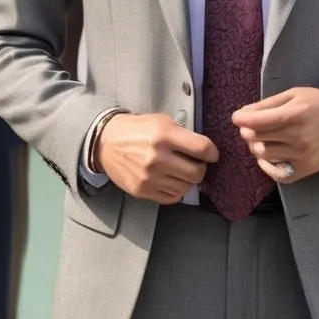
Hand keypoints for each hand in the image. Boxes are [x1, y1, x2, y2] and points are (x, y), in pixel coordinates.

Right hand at [94, 112, 217, 203]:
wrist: (106, 143)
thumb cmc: (137, 129)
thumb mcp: (160, 120)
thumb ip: (182, 134)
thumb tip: (203, 149)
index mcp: (164, 135)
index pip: (202, 149)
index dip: (212, 152)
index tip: (211, 154)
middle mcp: (158, 158)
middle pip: (197, 173)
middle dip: (201, 168)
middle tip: (196, 163)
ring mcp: (150, 178)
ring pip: (186, 188)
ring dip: (187, 180)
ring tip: (180, 171)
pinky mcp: (143, 191)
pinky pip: (172, 198)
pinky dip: (175, 190)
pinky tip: (170, 179)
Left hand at [232, 88, 318, 184]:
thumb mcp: (294, 94)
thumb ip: (268, 104)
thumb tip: (243, 113)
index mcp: (293, 115)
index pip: (256, 121)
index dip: (240, 119)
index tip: (237, 117)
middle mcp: (297, 137)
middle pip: (256, 138)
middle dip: (247, 131)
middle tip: (251, 126)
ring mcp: (301, 156)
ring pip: (264, 155)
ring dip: (256, 146)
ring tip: (262, 138)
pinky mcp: (306, 170)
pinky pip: (277, 174)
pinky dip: (267, 167)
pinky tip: (268, 157)